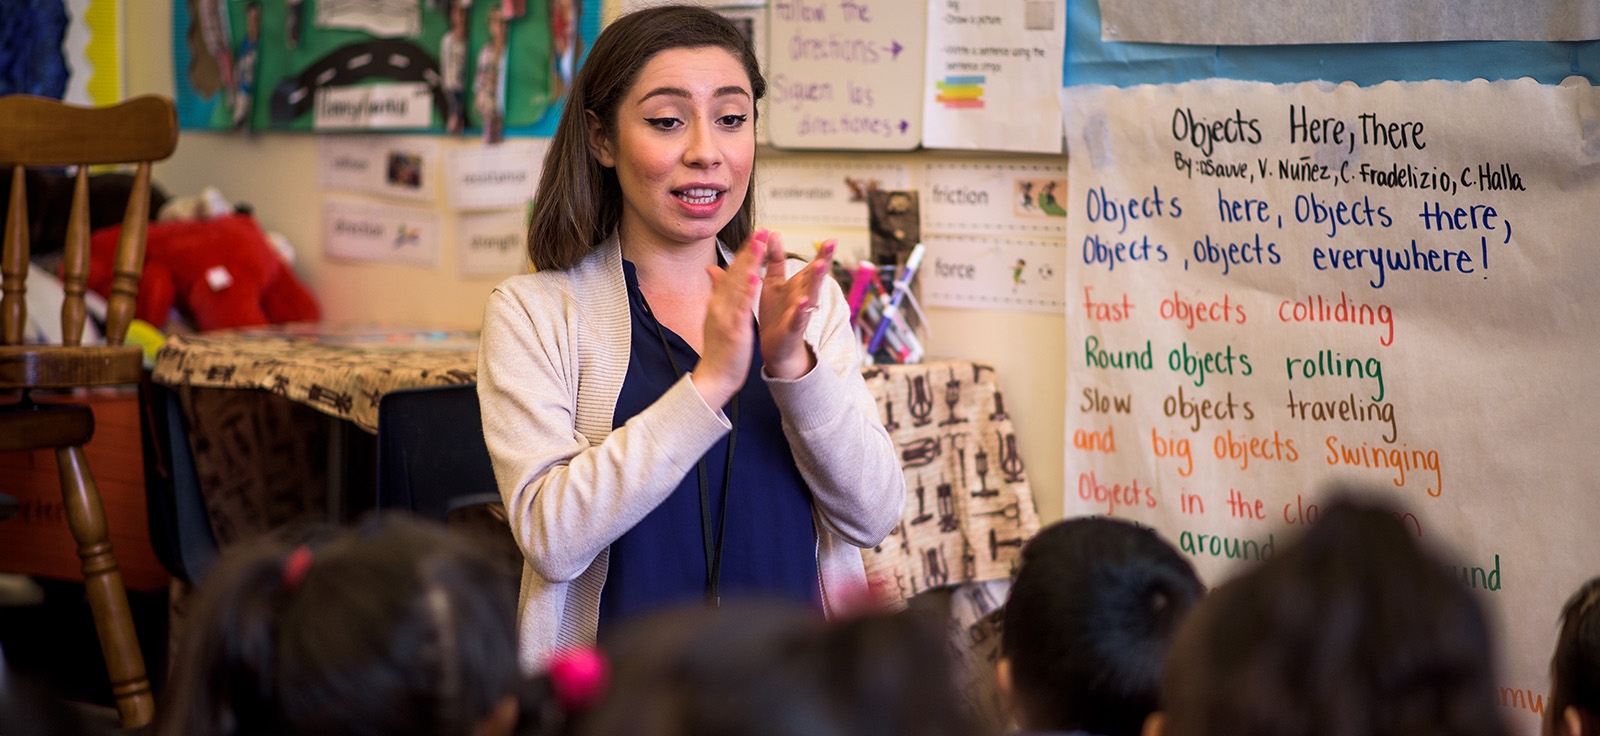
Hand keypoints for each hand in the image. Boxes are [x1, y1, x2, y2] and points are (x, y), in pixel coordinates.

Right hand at [691, 230, 766, 406]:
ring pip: (737, 284)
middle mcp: (719, 306)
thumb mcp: (717, 318)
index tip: (756, 235)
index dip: (744, 253)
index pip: (731, 272)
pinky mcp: (733, 329)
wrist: (713, 378)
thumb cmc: (719, 351)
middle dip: (748, 250)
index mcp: (718, 303)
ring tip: (760, 243)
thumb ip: (717, 294)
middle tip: (761, 230)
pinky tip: (755, 276)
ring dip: (749, 262)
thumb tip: (712, 273)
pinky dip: (747, 291)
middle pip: (734, 273)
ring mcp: (725, 316)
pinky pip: (741, 307)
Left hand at [758, 232, 833, 379]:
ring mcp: (799, 313)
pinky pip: (798, 319)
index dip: (822, 253)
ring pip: (811, 296)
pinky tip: (804, 302)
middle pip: (816, 277)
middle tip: (832, 244)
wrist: (775, 348)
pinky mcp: (791, 329)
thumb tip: (773, 233)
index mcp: (799, 285)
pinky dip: (801, 311)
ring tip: (820, 266)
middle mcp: (803, 297)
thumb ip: (775, 259)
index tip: (832, 239)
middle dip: (824, 261)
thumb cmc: (776, 314)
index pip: (813, 266)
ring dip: (816, 282)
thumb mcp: (774, 283)